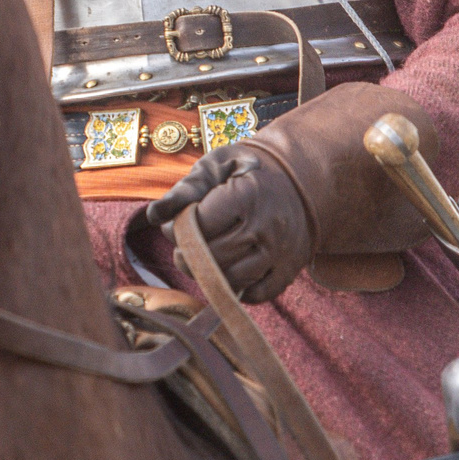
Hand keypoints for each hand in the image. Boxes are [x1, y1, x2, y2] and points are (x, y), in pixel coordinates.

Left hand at [145, 143, 314, 304]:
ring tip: (200, 261)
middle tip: (182, 249)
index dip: (179, 229)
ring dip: (208, 276)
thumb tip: (156, 216)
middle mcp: (266, 227)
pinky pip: (259, 294)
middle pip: (214, 257)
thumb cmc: (247, 170)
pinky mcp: (289, 269)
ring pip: (233, 280)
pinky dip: (237, 291)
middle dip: (188, 256)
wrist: (302, 180)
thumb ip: (186, 188)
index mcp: (247, 195)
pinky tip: (226, 274)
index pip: (202, 226)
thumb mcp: (217, 165)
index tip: (172, 226)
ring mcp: (281, 252)